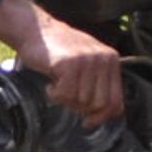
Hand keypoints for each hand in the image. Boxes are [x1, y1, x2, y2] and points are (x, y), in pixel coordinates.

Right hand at [0, 0, 124, 126]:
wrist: (36, 30)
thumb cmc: (59, 49)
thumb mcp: (87, 62)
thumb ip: (99, 83)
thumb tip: (103, 114)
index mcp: (111, 59)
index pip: (116, 101)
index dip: (102, 116)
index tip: (88, 122)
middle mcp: (103, 58)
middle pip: (99, 104)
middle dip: (81, 107)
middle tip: (67, 97)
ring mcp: (87, 60)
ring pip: (81, 100)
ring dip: (65, 99)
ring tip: (58, 85)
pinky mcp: (69, 63)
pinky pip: (65, 94)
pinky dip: (54, 95)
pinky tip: (50, 84)